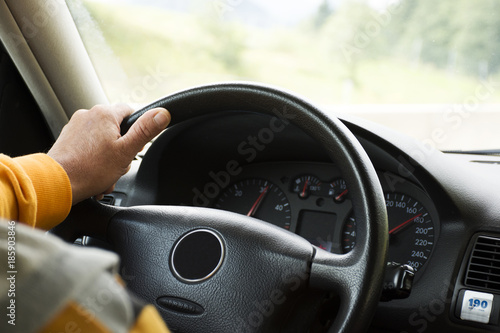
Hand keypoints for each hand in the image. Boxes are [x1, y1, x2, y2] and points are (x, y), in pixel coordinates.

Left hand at [48, 104, 170, 203]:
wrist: (58, 183)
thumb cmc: (90, 169)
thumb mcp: (126, 151)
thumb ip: (145, 131)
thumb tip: (162, 114)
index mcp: (105, 114)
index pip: (131, 111)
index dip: (137, 130)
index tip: (135, 146)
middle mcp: (88, 115)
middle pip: (116, 129)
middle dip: (121, 149)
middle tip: (118, 165)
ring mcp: (76, 127)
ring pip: (102, 140)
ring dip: (108, 158)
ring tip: (105, 175)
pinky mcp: (68, 139)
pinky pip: (88, 147)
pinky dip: (94, 160)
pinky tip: (94, 174)